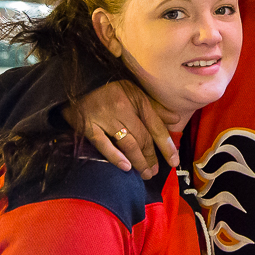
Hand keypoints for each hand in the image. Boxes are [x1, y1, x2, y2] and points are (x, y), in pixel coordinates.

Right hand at [62, 80, 180, 177]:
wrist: (79, 80)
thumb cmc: (110, 87)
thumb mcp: (135, 91)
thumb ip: (155, 107)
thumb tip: (175, 119)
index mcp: (137, 100)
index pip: (156, 126)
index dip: (166, 145)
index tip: (174, 161)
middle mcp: (123, 109)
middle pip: (142, 138)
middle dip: (151, 157)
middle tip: (155, 172)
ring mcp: (105, 118)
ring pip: (127, 144)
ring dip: (138, 161)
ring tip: (145, 174)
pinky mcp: (88, 126)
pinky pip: (103, 144)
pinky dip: (115, 157)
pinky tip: (126, 167)